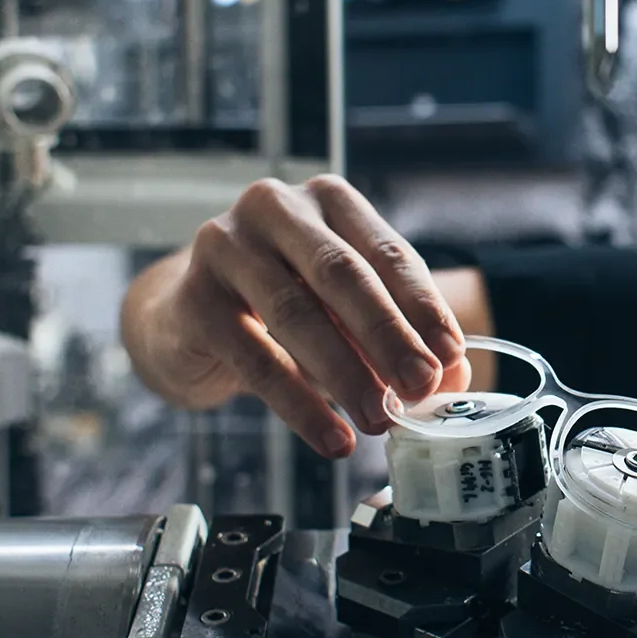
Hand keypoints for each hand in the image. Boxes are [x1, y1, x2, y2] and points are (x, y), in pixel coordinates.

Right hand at [124, 175, 467, 456]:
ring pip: (298, 314)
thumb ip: (396, 333)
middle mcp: (275, 208)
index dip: (424, 309)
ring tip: (379, 420)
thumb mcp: (344, 310)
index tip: (451, 360)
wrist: (184, 319)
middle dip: (389, 337)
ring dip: (347, 375)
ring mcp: (226, 247)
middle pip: (343, 275)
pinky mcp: (193, 299)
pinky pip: (256, 359)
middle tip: (420, 388)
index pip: (388, 253)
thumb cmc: (280, 305)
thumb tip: (451, 379)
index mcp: (328, 200)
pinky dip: (300, 405)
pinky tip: (332, 437)